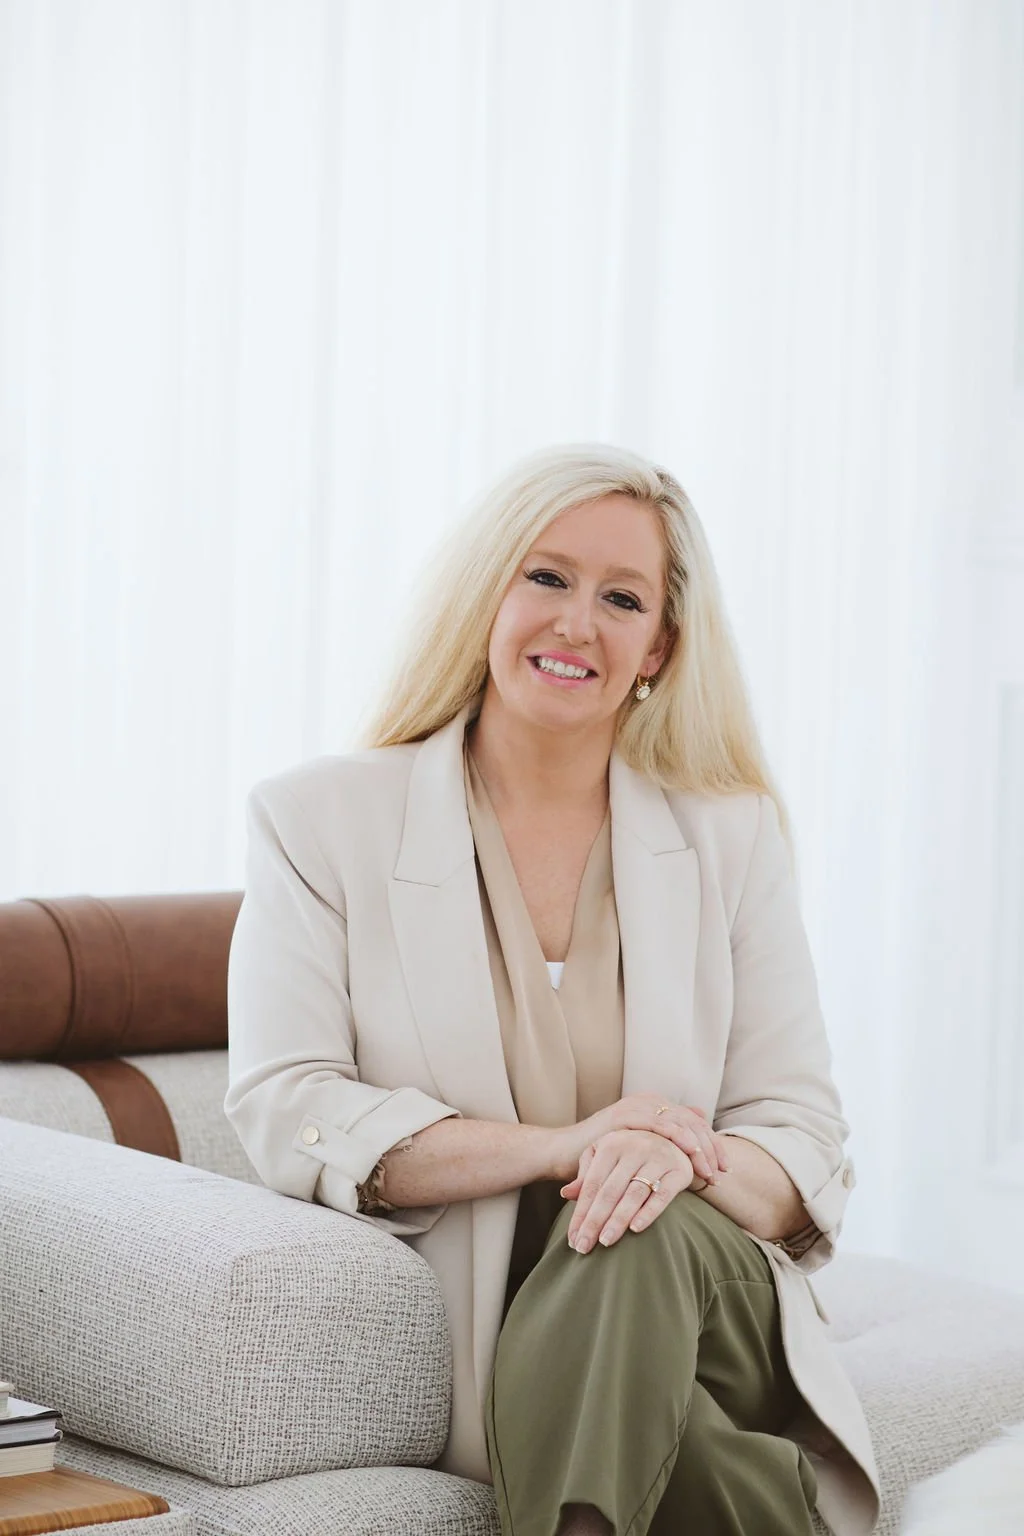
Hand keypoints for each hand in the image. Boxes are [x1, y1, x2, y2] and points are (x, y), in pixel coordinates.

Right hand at [549, 1092, 729, 1186]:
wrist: (565, 1154)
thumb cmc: (604, 1159)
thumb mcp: (639, 1150)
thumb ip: (666, 1140)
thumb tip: (700, 1121)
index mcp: (654, 1109)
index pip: (693, 1124)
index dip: (712, 1146)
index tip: (725, 1170)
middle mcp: (648, 1103)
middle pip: (692, 1122)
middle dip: (711, 1148)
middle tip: (723, 1172)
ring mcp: (636, 1106)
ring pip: (680, 1122)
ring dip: (699, 1147)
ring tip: (710, 1170)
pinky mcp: (624, 1115)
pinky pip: (658, 1123)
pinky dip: (677, 1136)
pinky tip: (690, 1152)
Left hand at [562, 1129, 694, 1251]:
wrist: (675, 1140)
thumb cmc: (630, 1152)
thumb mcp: (605, 1154)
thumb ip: (587, 1174)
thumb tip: (566, 1193)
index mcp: (612, 1143)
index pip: (592, 1184)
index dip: (581, 1212)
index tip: (572, 1239)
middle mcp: (634, 1147)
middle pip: (610, 1191)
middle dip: (594, 1221)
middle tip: (584, 1247)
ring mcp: (658, 1157)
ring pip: (634, 1194)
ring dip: (618, 1220)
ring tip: (605, 1242)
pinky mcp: (679, 1170)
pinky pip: (662, 1195)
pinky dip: (649, 1212)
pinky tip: (635, 1229)